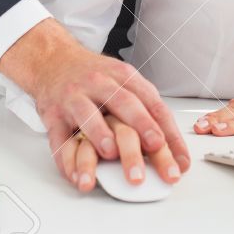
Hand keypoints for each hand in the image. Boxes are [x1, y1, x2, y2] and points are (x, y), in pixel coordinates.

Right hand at [0, 18, 189, 188]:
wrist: (53, 60)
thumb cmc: (94, 76)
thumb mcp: (124, 80)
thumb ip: (147, 109)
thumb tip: (174, 149)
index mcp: (124, 76)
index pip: (153, 103)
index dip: (169, 131)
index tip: (180, 158)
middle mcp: (101, 84)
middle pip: (125, 104)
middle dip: (143, 128)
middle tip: (157, 149)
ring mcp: (75, 97)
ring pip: (88, 114)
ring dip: (101, 134)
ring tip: (111, 154)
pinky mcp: (53, 114)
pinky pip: (59, 137)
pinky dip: (67, 158)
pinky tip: (77, 174)